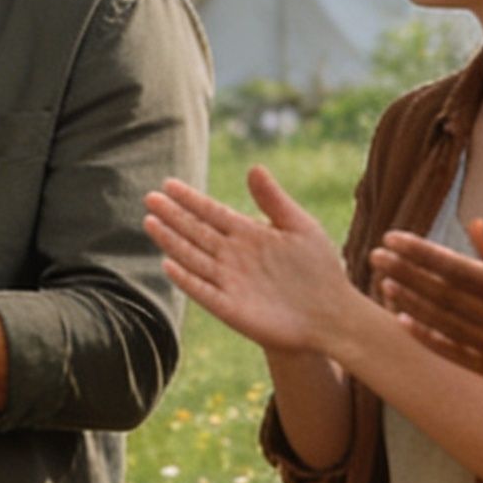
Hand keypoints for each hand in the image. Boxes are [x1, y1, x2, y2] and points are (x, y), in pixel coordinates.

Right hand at [144, 168, 372, 357]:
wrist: (332, 314)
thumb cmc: (320, 270)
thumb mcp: (300, 227)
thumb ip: (274, 200)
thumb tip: (253, 167)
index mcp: (249, 235)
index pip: (212, 213)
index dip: (190, 199)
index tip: (168, 184)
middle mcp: (233, 257)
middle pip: (196, 232)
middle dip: (173, 215)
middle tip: (149, 198)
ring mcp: (230, 282)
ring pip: (193, 257)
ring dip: (171, 241)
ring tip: (150, 222)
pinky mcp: (231, 308)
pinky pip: (203, 291)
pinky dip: (186, 279)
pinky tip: (168, 264)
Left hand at [368, 209, 482, 412]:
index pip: (453, 268)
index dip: (419, 252)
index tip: (393, 237)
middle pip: (437, 292)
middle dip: (403, 271)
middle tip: (374, 253)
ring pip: (438, 320)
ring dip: (407, 299)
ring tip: (382, 281)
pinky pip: (449, 350)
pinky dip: (424, 336)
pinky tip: (403, 324)